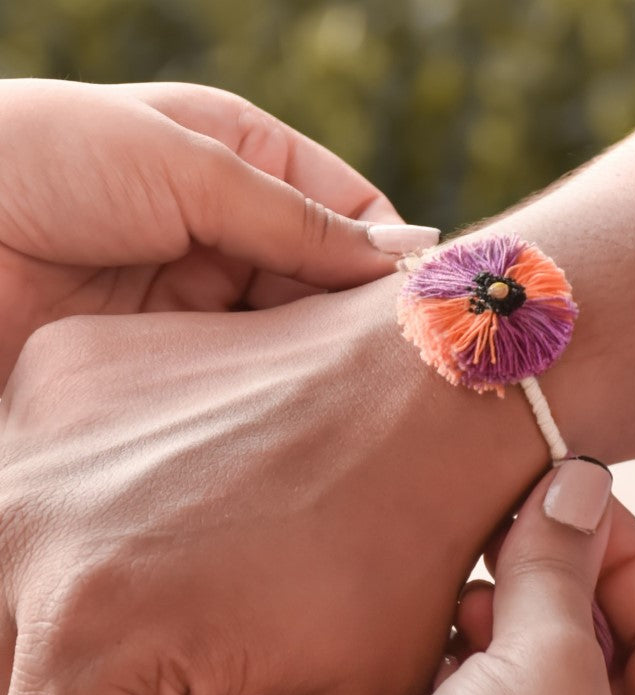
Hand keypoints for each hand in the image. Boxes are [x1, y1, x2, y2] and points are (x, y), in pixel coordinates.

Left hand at [0, 78, 437, 384]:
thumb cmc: (41, 161)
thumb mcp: (183, 164)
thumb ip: (292, 216)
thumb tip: (401, 253)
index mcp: (241, 163)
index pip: (347, 213)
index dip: (386, 257)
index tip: (414, 309)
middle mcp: (228, 233)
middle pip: (322, 282)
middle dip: (351, 320)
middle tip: (387, 368)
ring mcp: (197, 300)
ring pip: (283, 336)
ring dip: (308, 363)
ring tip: (345, 398)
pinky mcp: (164, 358)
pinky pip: (232, 378)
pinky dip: (259, 394)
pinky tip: (281, 414)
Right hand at [1, 278, 536, 694]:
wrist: (415, 390)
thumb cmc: (396, 541)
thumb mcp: (332, 690)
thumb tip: (168, 691)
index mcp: (88, 633)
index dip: (128, 691)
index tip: (176, 668)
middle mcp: (31, 519)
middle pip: (23, 633)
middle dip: (96, 642)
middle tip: (181, 609)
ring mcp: (43, 419)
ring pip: (29, 541)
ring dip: (86, 560)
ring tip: (180, 544)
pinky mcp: (64, 363)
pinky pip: (49, 453)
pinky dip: (92, 479)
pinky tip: (175, 472)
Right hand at [433, 462, 634, 694]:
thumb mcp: (543, 671)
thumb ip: (558, 573)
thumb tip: (577, 479)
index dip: (620, 544)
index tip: (554, 491)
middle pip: (591, 623)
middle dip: (540, 577)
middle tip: (495, 531)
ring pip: (530, 643)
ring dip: (490, 612)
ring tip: (462, 605)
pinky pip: (485, 670)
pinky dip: (460, 647)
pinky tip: (433, 641)